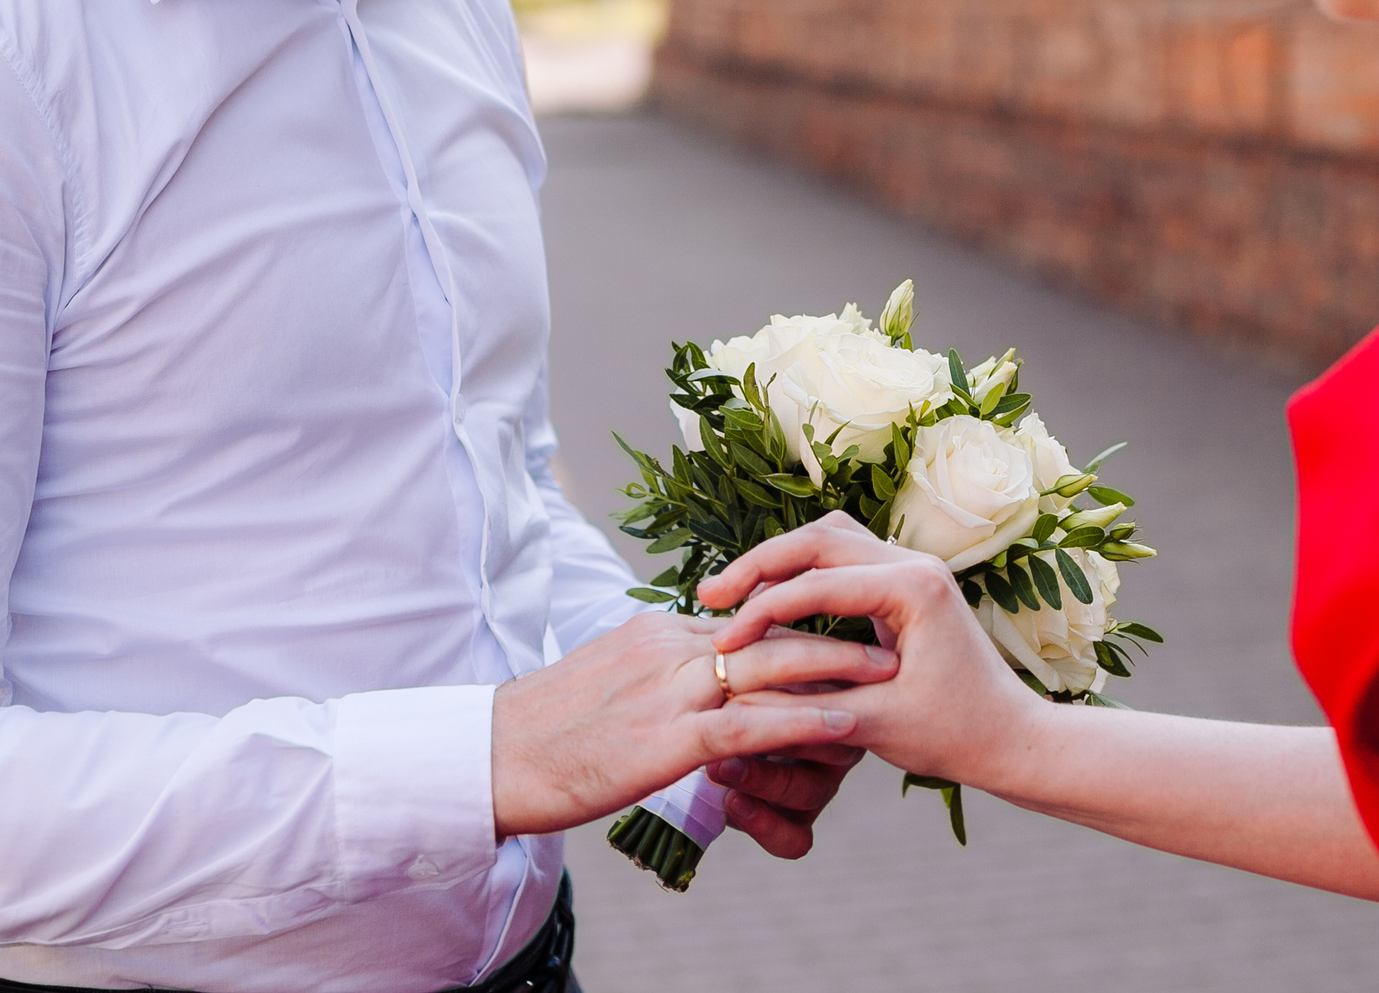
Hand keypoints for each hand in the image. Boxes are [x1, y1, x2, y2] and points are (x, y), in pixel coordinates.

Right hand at [489, 610, 891, 839]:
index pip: (744, 620)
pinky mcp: (666, 739)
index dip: (800, 626)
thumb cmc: (542, 731)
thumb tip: (691, 679)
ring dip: (835, 670)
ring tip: (887, 671)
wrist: (491, 758)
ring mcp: (668, 691)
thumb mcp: (605, 683)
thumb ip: (653, 674)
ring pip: (769, 669)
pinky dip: (804, 722)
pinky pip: (749, 725)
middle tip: (885, 636)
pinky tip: (845, 726)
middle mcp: (668, 649)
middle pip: (768, 632)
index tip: (846, 627)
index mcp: (655, 633)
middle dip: (832, 634)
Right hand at [699, 513, 1046, 794]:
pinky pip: (845, 560)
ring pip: (829, 540)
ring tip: (733, 593)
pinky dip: (804, 573)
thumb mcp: (877, 725)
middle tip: (709, 596)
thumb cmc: (957, 737)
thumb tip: (742, 692)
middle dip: (759, 567)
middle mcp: (915, 564)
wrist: (1013, 739)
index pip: (816, 585)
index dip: (760, 614)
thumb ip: (811, 702)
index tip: (721, 647)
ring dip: (779, 562)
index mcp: (914, 589)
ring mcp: (914, 569)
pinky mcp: (908, 584)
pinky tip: (772, 600)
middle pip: (818, 541)